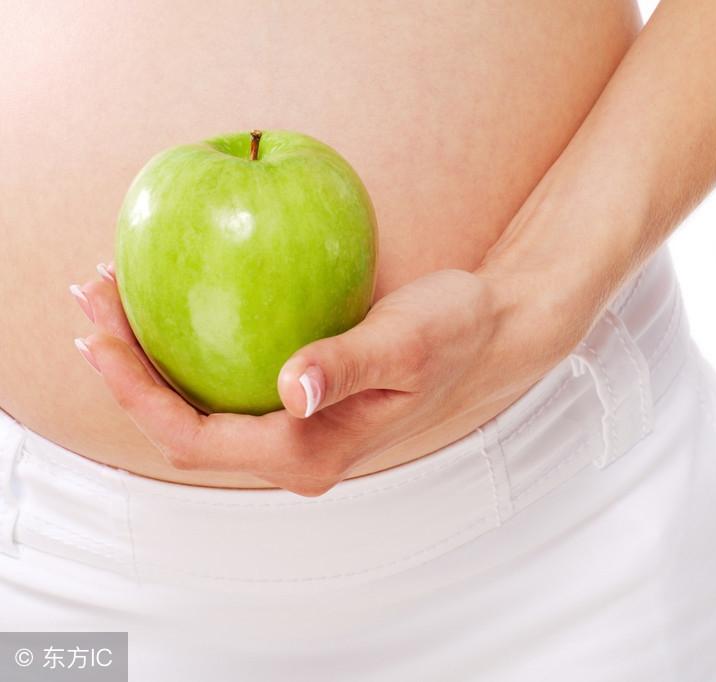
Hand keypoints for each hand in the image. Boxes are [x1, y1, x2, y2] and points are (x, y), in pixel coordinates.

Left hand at [72, 263, 577, 495]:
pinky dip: (185, 345)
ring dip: (148, 356)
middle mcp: (295, 452)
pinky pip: (223, 382)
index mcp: (311, 453)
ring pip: (198, 405)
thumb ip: (346, 366)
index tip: (101, 335)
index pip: (198, 440)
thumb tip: (289, 389)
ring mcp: (295, 429)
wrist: (487, 330)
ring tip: (114, 290)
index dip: (137, 394)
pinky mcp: (298, 401)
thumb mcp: (405, 344)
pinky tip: (170, 299)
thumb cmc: (454, 334)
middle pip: (184, 426)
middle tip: (92, 292)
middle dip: (126, 370)